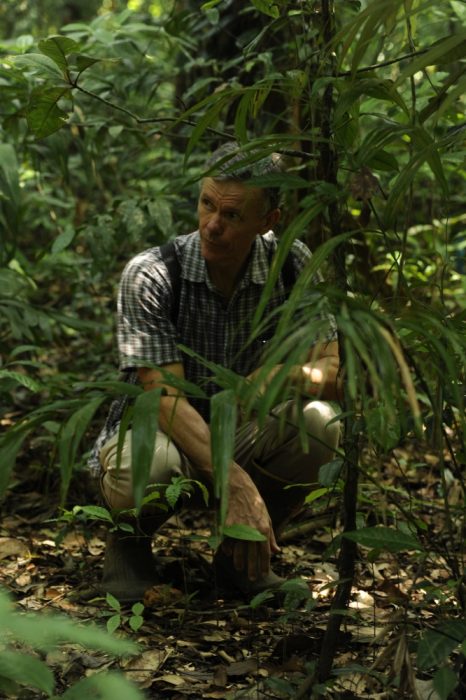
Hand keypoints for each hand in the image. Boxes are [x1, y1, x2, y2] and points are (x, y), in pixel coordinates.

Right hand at [222, 463, 279, 580]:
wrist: (240, 489)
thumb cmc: (255, 504)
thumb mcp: (267, 518)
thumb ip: (271, 536)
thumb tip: (276, 551)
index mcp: (264, 528)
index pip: (265, 552)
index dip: (264, 564)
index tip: (263, 574)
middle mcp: (252, 529)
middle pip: (252, 554)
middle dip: (252, 568)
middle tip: (252, 578)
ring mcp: (240, 528)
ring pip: (239, 550)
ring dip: (239, 561)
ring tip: (239, 569)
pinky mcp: (229, 524)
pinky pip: (228, 540)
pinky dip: (228, 548)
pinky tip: (228, 554)